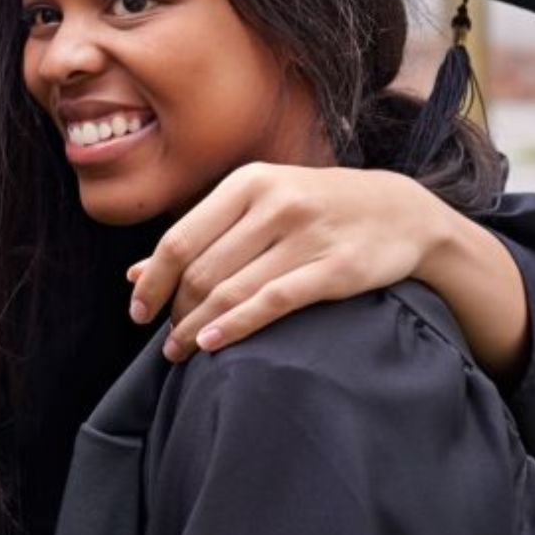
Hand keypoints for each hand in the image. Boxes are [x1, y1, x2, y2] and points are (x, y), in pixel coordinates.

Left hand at [129, 164, 467, 360]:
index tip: (137, 312)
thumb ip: (201, 235)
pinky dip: (236, 326)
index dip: (152, 281)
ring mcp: (307, 234)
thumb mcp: (257, 204)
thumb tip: (133, 273)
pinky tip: (212, 344)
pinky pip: (273, 302)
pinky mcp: (337, 268)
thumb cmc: (315, 208)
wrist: (402, 210)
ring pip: (232, 288)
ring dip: (197, 327)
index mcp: (248, 183)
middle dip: (175, 311)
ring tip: (181, 351)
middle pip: (202, 269)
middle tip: (166, 341)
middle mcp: (274, 203)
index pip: (179, 239)